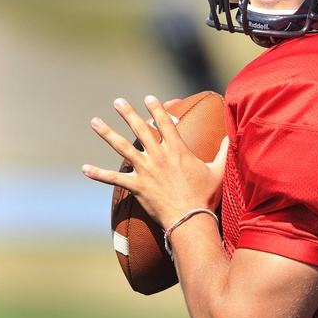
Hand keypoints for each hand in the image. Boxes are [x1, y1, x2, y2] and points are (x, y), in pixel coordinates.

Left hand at [82, 95, 227, 229]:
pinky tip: (84, 168)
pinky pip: (114, 179)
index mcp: (178, 150)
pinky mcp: (136, 186)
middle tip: (117, 101)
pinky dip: (98, 173)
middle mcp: (159, 156)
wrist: (190, 219)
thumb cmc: (206, 197)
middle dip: (128, 113)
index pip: (165, 123)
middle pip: (140, 129)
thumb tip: (233, 136)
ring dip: (107, 134)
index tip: (148, 97)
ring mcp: (146, 171)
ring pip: (123, 148)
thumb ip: (225, 152)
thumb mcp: (219, 171)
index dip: (156, 108)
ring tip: (95, 122)